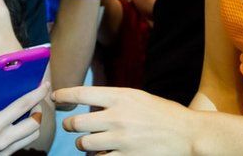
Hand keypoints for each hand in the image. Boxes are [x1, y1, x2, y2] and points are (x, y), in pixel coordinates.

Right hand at [0, 81, 48, 155]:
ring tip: (26, 111)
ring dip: (33, 122)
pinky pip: (21, 144)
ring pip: (32, 136)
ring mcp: (4, 151)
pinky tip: (15, 123)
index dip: (37, 94)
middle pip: (35, 124)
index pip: (23, 106)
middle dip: (37, 110)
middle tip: (32, 100)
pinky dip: (24, 132)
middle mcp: (3, 140)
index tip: (45, 85)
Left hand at [55, 86, 195, 154]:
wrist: (188, 134)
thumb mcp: (138, 97)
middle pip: (76, 123)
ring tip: (90, 143)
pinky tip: (105, 154)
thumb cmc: (163, 113)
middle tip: (71, 126)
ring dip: (83, 145)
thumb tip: (90, 104)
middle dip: (70, 125)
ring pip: (84, 145)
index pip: (81, 93)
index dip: (63, 95)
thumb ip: (114, 99)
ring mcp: (121, 140)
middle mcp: (117, 117)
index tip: (54, 97)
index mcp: (120, 97)